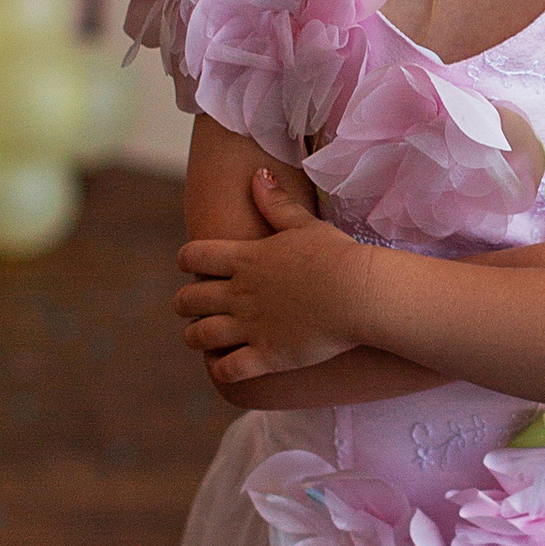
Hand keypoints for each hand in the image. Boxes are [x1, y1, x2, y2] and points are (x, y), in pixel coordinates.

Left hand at [176, 166, 378, 381]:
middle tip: (190, 306)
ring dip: (194, 336)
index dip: (186, 260)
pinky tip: (224, 365)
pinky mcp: (267, 356)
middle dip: (183, 303)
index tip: (191, 265)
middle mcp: (240, 294)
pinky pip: (228, 370)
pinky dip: (219, 369)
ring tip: (200, 337)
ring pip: (200, 336)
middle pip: (188, 300)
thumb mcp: (305, 224)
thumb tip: (257, 175)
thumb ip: (277, 203)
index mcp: (246, 259)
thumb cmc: (338, 256)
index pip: (193, 256)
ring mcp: (251, 327)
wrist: (361, 294)